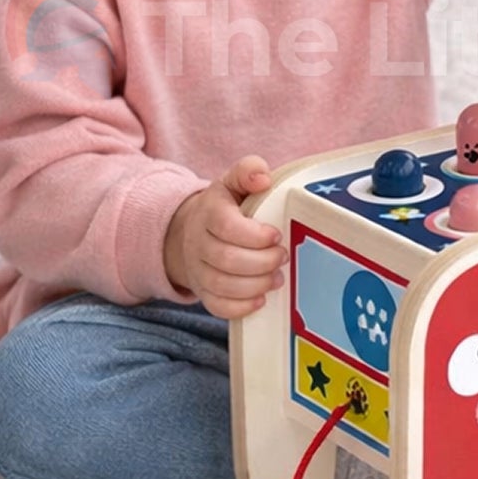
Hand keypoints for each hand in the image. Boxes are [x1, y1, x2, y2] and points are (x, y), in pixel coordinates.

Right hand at [164, 154, 286, 318]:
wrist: (195, 232)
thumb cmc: (227, 206)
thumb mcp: (234, 181)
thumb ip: (248, 171)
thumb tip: (263, 178)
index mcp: (209, 212)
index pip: (224, 225)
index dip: (253, 234)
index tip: (276, 235)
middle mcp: (198, 242)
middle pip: (225, 258)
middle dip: (261, 261)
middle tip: (282, 257)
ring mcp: (198, 270)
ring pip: (221, 285)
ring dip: (256, 284)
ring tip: (277, 277)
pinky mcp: (204, 292)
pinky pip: (218, 307)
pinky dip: (241, 307)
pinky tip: (261, 298)